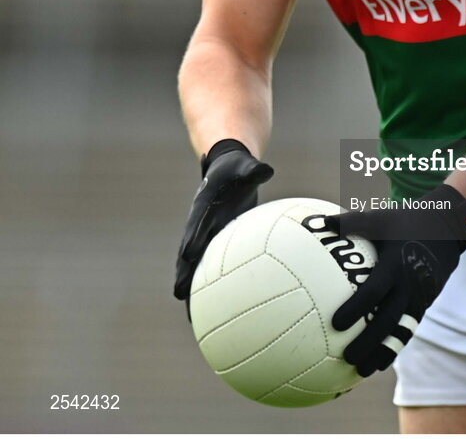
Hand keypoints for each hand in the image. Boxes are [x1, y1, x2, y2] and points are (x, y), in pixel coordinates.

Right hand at [174, 139, 273, 303]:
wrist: (227, 170)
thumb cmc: (237, 169)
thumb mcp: (245, 168)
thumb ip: (254, 170)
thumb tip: (266, 170)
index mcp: (204, 204)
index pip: (197, 222)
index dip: (192, 237)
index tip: (187, 254)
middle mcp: (200, 223)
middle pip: (188, 250)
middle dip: (184, 272)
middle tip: (179, 293)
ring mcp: (205, 235)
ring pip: (196, 265)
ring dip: (193, 287)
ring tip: (193, 317)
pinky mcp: (214, 243)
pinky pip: (210, 267)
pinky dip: (210, 287)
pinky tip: (215, 311)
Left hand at [324, 184, 465, 375]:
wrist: (447, 230)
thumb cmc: (405, 222)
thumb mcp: (381, 219)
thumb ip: (351, 222)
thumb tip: (318, 221)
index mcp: (394, 265)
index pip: (374, 291)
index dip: (356, 308)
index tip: (336, 323)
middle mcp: (407, 285)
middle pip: (387, 319)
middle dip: (367, 341)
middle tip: (347, 357)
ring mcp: (418, 298)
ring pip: (399, 331)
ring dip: (381, 352)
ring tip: (361, 372)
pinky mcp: (423, 305)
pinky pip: (407, 330)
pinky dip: (393, 347)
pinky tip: (377, 363)